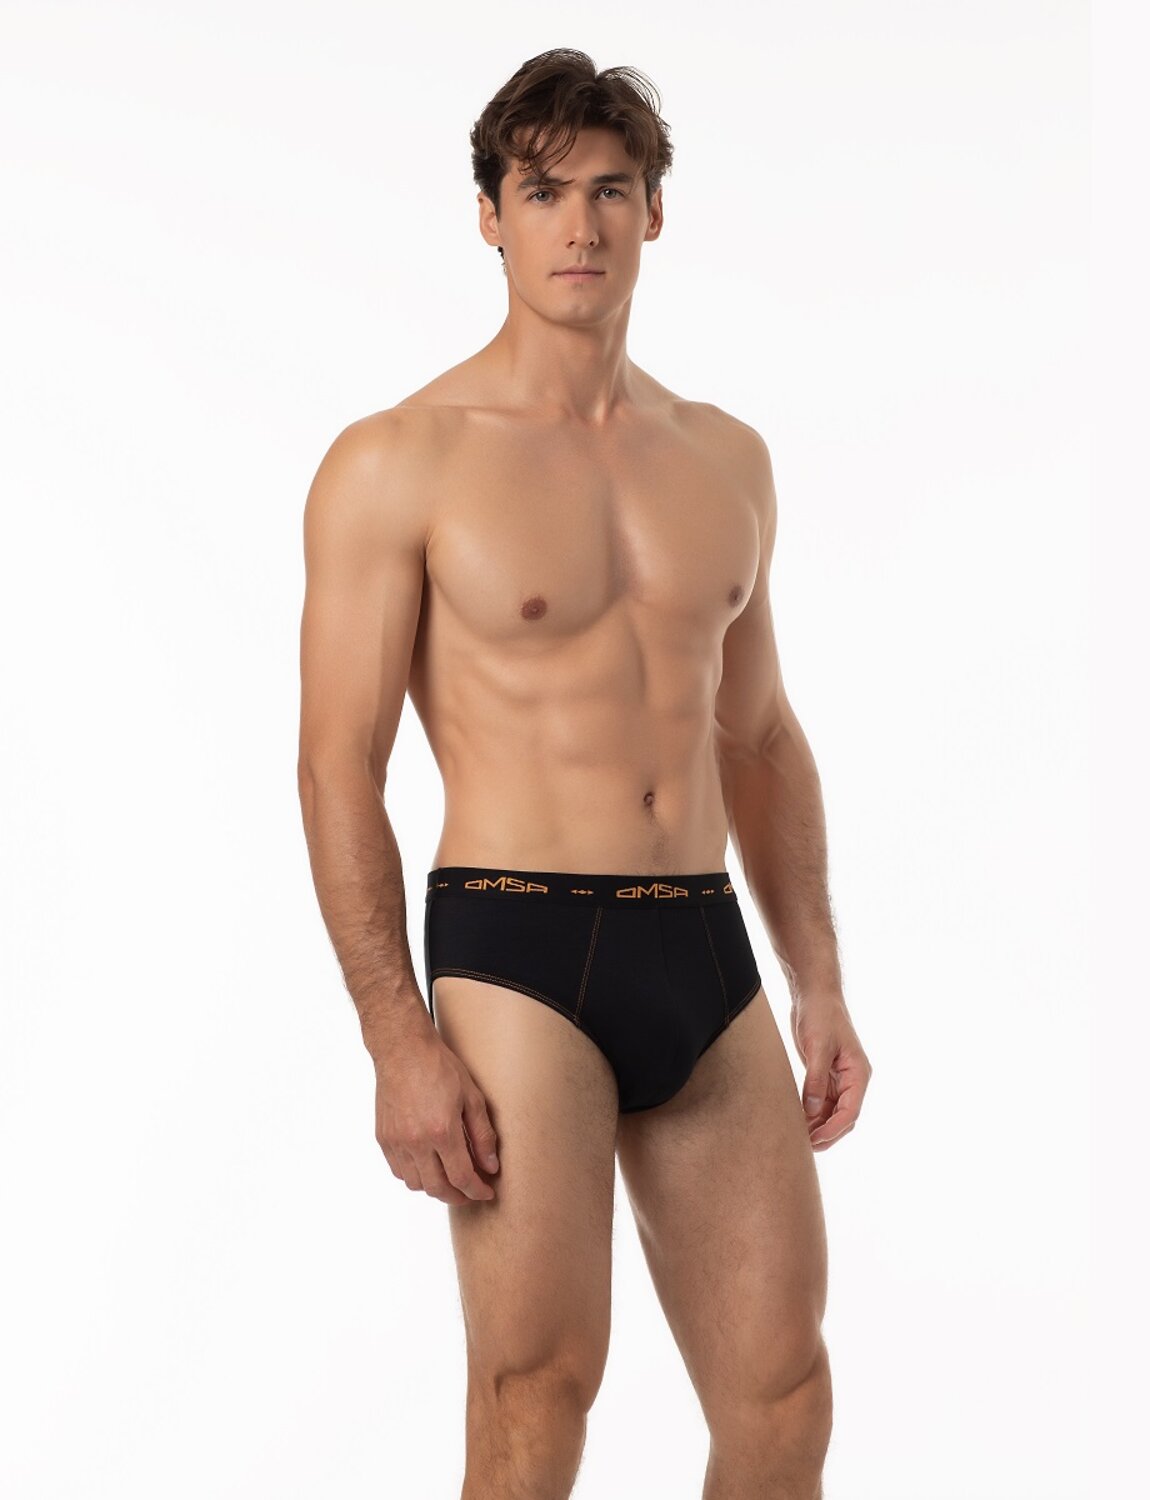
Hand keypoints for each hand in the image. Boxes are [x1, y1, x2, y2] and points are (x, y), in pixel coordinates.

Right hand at [371, 1025, 500, 1203]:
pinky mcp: (383, 1138)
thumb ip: (482, 1135)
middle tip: (470, 1192)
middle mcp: (416, 1142)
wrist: (402, 1049)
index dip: (477, 1191)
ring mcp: (396, 1142)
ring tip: (449, 1178)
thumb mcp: (471, 1097)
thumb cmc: (438, 1067)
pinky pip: (399, 1171)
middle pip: (438, 1188)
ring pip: (416, 1184)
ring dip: (435, 1187)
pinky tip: (427, 1166)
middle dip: (458, 1196)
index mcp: (442, 1131)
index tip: (486, 1192)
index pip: (462, 1178)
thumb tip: (490, 1166)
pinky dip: (415, 1176)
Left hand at [790, 993, 871, 1150]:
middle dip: (826, 1134)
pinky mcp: (825, 1075)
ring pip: (832, 1113)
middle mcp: (852, 1079)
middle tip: (804, 1147)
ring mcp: (839, 1078)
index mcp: (858, 1073)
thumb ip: (815, 1080)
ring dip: (818, 1126)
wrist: (814, 994)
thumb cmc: (820, 1015)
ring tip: (798, 1138)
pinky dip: (812, 1114)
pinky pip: (822, 1102)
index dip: (833, 1129)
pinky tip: (797, 1122)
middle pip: (843, 1117)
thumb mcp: (817, 1047)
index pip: (850, 1111)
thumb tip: (811, 1111)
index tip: (814, 1140)